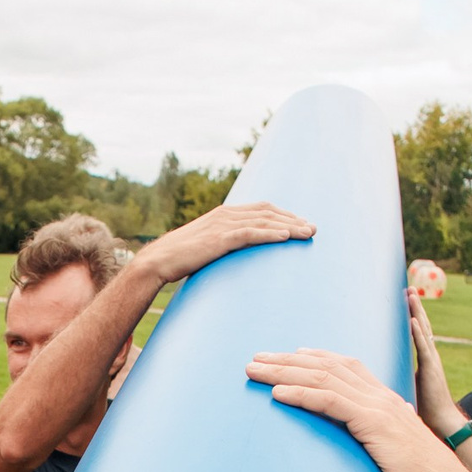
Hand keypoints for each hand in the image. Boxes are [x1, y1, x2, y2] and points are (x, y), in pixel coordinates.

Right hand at [136, 202, 314, 285]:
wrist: (158, 262)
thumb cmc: (180, 259)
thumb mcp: (206, 247)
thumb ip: (223, 245)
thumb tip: (237, 257)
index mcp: (224, 214)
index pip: (261, 209)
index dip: (284, 215)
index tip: (301, 224)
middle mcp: (226, 214)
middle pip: (268, 212)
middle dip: (293, 219)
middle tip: (313, 229)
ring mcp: (223, 225)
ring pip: (264, 220)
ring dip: (289, 226)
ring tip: (308, 233)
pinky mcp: (220, 239)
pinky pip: (251, 233)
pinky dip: (270, 233)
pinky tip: (286, 236)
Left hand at [247, 348, 471, 471]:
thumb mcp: (394, 452)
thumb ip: (380, 440)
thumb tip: (368, 443)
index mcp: (385, 399)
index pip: (345, 365)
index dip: (313, 357)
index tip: (287, 355)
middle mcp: (380, 395)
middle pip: (326, 365)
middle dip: (287, 360)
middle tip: (255, 358)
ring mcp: (378, 406)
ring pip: (322, 377)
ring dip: (283, 372)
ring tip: (254, 370)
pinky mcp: (373, 423)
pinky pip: (329, 401)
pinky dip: (300, 393)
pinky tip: (276, 394)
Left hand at [408, 290, 465, 436]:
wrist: (442, 425)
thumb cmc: (425, 411)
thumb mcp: (410, 390)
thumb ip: (402, 379)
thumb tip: (386, 379)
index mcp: (425, 361)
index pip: (417, 333)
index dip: (412, 317)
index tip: (405, 300)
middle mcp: (430, 358)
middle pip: (421, 326)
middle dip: (415, 307)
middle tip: (409, 287)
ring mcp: (432, 363)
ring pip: (423, 332)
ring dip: (417, 312)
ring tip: (411, 294)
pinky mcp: (431, 371)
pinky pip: (424, 349)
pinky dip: (417, 334)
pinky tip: (411, 320)